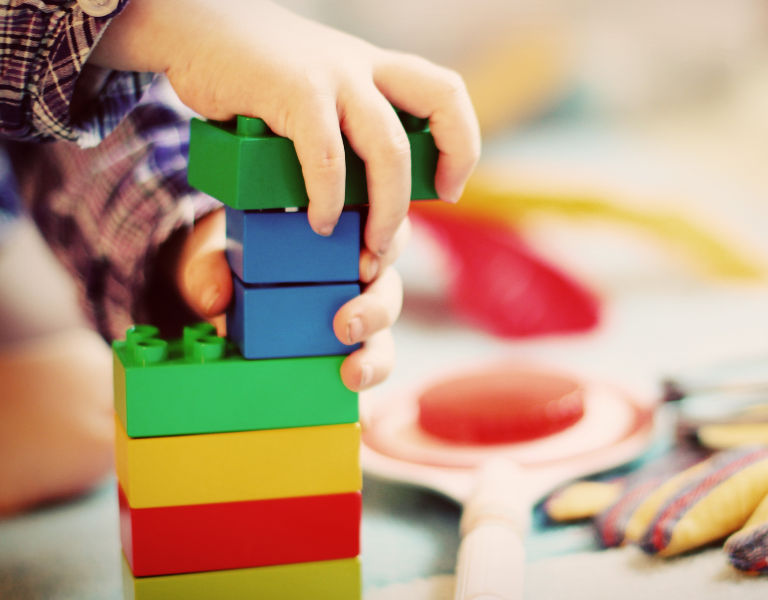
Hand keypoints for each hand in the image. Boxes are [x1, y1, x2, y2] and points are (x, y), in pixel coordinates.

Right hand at [89, 0, 479, 258]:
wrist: (196, 30)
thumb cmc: (254, 75)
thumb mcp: (315, 90)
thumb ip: (341, 126)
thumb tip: (355, 193)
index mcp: (373, 68)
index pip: (446, 93)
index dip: (461, 142)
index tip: (448, 187)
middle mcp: (362, 67)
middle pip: (441, 103)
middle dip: (448, 167)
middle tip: (416, 219)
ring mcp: (332, 76)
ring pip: (388, 148)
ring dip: (387, 208)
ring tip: (368, 244)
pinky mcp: (294, 91)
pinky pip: (327, 158)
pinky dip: (327, 199)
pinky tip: (318, 221)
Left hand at [174, 208, 410, 390]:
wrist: (217, 290)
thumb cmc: (230, 259)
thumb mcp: (215, 254)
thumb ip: (209, 268)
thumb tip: (214, 300)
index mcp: (339, 238)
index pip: (381, 233)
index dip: (388, 245)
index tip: (364, 264)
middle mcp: (354, 280)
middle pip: (388, 290)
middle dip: (377, 309)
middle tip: (347, 325)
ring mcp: (351, 322)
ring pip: (383, 337)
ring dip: (375, 357)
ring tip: (353, 374)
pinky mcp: (340, 358)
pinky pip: (360, 374)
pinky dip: (363, 393)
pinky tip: (353, 407)